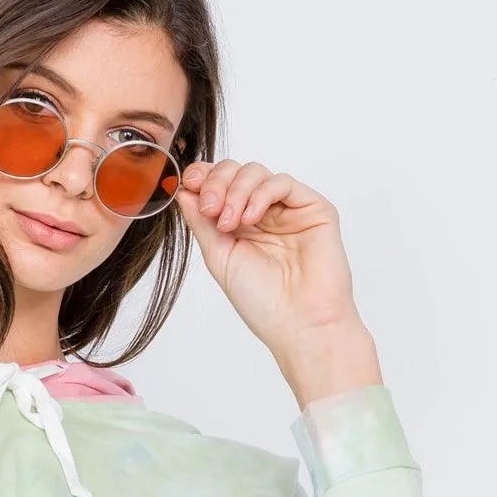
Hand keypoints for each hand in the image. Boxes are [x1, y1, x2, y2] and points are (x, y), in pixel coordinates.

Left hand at [174, 159, 361, 350]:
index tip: (188, 184)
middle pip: (235, 172)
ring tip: (230, 223)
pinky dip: (261, 194)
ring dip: (236, 191)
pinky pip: (282, 182)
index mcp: (239, 226)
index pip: (219, 186)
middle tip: (210, 208)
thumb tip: (183, 190)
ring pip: (256, 172)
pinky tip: (251, 218)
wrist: (299, 324)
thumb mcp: (219, 258)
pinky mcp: (313, 208)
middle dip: (216, 183)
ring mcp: (288, 210)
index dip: (203, 178)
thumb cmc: (263, 302)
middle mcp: (263, 214)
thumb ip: (202, 224)